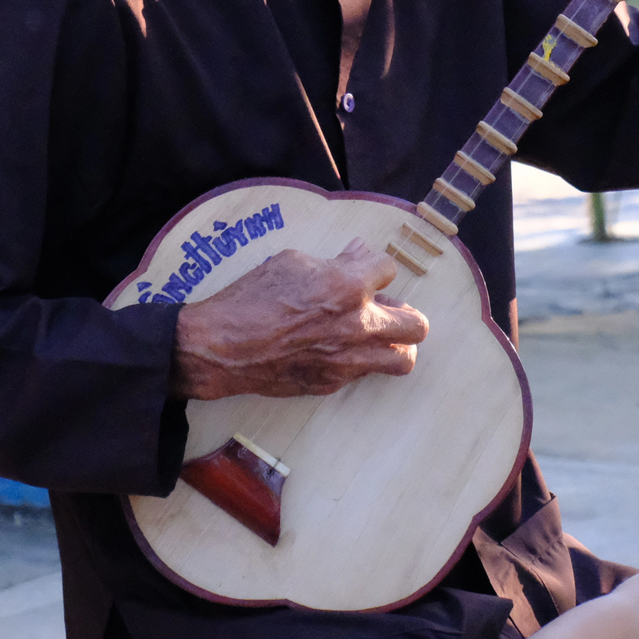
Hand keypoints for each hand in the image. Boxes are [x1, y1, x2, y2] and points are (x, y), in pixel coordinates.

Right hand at [170, 239, 428, 399]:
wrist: (222, 348)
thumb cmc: (251, 299)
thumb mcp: (292, 262)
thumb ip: (334, 261)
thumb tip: (357, 256)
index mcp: (347, 286)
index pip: (388, 269)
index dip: (372, 266)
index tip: (361, 268)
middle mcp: (357, 325)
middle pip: (416, 324)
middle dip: (403, 311)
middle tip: (384, 308)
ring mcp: (348, 359)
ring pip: (403, 359)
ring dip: (395, 344)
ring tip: (377, 335)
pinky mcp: (333, 382)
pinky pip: (365, 372)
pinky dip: (360, 359)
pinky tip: (340, 348)